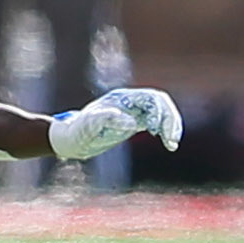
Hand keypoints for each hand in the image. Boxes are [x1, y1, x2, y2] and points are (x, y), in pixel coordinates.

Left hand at [48, 87, 182, 160]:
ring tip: (172, 143)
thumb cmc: (78, 132)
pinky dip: (165, 130)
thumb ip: (107, 120)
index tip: (157, 132)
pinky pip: (157, 122)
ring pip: (160, 112)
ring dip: (170, 125)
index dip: (160, 113)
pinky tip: (168, 143)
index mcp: (121, 99)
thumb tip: (132, 122)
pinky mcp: (134, 122)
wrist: (71, 139)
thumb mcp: (89, 126)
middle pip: (159, 103)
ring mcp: (132, 111)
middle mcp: (129, 102)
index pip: (151, 98)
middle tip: (171, 140)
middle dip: (169, 119)